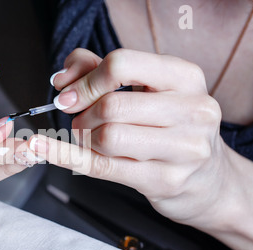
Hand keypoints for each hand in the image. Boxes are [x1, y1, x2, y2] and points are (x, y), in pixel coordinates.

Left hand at [29, 48, 229, 228]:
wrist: (207, 180)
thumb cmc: (171, 129)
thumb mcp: (148, 90)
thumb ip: (100, 72)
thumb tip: (63, 78)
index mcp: (186, 77)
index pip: (122, 65)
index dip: (86, 80)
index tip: (68, 94)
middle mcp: (193, 111)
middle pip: (111, 106)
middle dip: (82, 114)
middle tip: (80, 120)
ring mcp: (184, 150)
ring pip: (107, 138)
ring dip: (85, 138)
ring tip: (91, 138)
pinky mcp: (166, 181)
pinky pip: (101, 167)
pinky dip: (65, 156)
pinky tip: (44, 148)